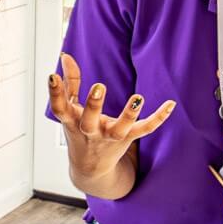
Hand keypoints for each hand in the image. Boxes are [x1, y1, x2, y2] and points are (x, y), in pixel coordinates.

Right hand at [48, 53, 175, 185]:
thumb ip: (70, 82)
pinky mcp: (127, 139)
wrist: (90, 168)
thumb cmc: (79, 130)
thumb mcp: (70, 109)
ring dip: (129, 114)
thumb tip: (65, 55)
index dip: (55, 93)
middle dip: (94, 105)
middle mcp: (89, 131)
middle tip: (99, 87)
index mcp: (72, 121)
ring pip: (120, 129)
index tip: (52, 76)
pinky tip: (170, 104)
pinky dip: (158, 118)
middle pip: (89, 120)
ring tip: (138, 97)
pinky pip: (145, 129)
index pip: (60, 108)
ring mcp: (109, 137)